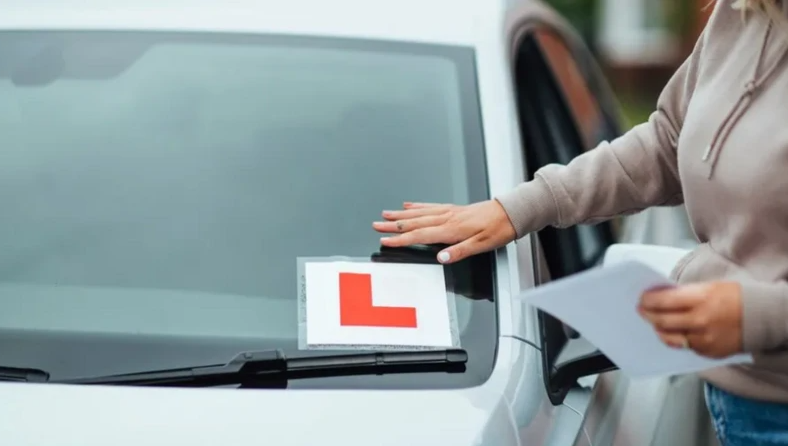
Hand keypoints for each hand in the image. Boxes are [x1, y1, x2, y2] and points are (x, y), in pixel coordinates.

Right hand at [372, 201, 515, 263]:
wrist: (510, 213)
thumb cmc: (498, 229)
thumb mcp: (482, 245)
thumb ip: (460, 251)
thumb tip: (441, 257)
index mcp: (452, 229)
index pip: (420, 235)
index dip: (401, 239)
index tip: (385, 240)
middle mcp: (447, 218)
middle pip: (414, 222)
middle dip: (393, 225)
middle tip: (376, 225)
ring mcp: (449, 211)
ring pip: (419, 213)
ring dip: (400, 215)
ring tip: (385, 214)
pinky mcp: (454, 208)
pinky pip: (430, 206)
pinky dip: (416, 206)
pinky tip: (408, 205)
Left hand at [638, 281, 743, 357]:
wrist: (761, 318)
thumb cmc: (735, 298)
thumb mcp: (708, 287)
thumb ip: (684, 293)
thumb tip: (661, 296)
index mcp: (699, 300)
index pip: (663, 302)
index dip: (648, 300)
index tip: (642, 298)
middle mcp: (699, 321)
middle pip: (661, 321)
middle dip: (647, 315)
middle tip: (642, 310)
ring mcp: (703, 339)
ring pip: (669, 337)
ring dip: (658, 329)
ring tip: (654, 322)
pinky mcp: (707, 352)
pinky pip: (684, 346)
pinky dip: (676, 338)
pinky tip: (673, 332)